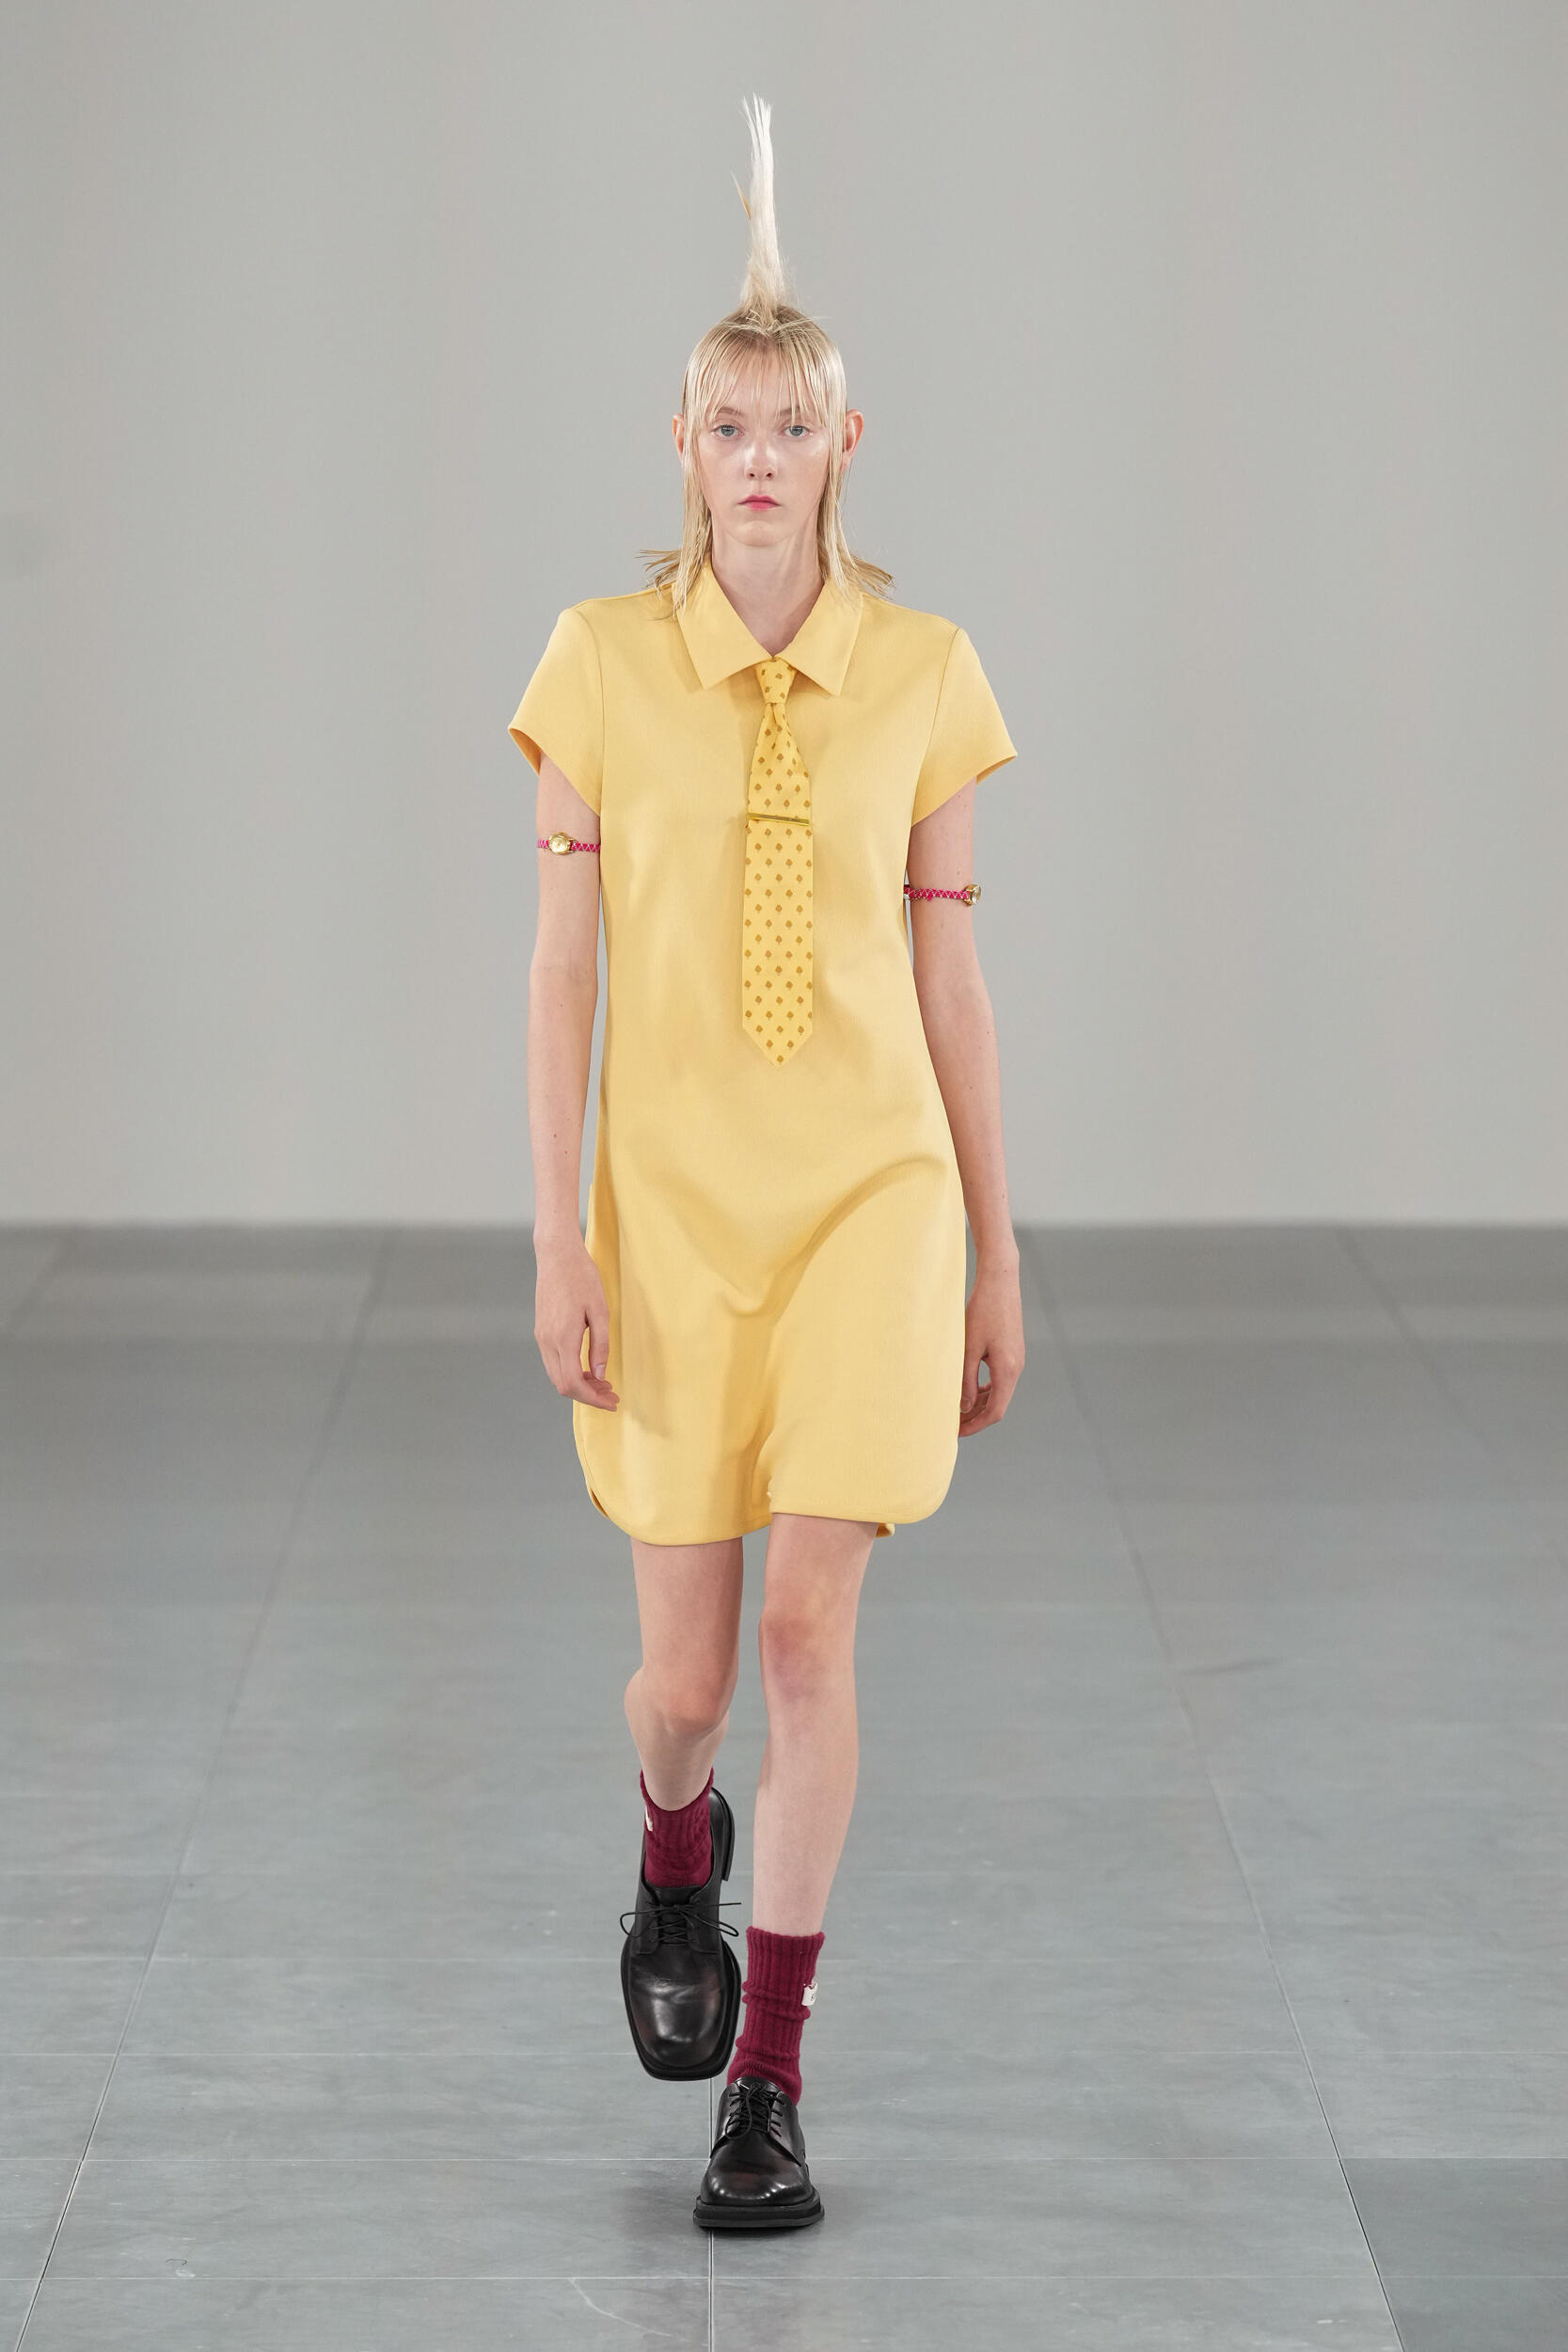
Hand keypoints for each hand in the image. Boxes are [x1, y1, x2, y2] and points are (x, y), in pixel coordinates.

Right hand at [534, 1231, 618, 1410]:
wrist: (556, 1254)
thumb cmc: (581, 1277)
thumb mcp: (599, 1310)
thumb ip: (600, 1345)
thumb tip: (600, 1374)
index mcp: (562, 1338)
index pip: (573, 1383)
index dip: (593, 1399)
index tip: (611, 1402)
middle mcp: (547, 1341)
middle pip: (562, 1385)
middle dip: (587, 1396)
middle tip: (611, 1395)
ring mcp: (541, 1336)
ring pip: (556, 1375)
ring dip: (579, 1384)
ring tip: (603, 1383)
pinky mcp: (541, 1330)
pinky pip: (553, 1362)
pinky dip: (570, 1371)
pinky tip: (588, 1367)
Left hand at [959, 1254, 1024, 1433]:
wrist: (1000, 1281)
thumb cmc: (982, 1311)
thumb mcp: (968, 1347)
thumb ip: (965, 1379)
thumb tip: (962, 1407)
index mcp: (1008, 1369)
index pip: (995, 1411)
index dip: (975, 1425)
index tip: (957, 1432)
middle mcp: (1016, 1367)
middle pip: (998, 1404)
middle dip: (975, 1417)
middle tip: (952, 1423)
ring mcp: (1016, 1359)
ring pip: (999, 1391)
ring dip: (979, 1402)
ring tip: (956, 1408)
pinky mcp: (1012, 1350)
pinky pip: (1000, 1378)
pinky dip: (985, 1388)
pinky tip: (968, 1388)